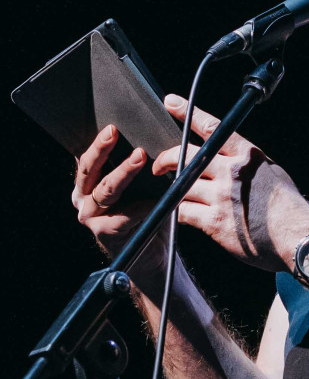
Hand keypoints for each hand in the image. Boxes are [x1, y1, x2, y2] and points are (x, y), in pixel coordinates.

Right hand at [72, 125, 166, 275]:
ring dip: (123, 172)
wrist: (149, 253)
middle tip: (113, 132)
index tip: (110, 125)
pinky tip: (156, 200)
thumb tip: (153, 136)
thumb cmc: (145, 212)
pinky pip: (124, 216)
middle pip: (89, 169)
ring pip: (106, 189)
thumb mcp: (139, 185)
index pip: (88, 156)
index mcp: (88, 182)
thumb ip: (136, 165)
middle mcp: (83, 198)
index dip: (96, 141)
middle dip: (102, 149)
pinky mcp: (104, 233)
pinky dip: (142, 206)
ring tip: (140, 157)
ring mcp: (91, 216)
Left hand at [155, 94, 308, 272]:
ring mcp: (221, 196)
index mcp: (247, 155)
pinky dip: (178, 211)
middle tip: (161, 166)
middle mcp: (232, 171)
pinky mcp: (214, 221)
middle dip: (167, 158)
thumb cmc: (288, 205)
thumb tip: (233, 159)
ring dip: (174, 189)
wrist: (296, 234)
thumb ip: (248, 162)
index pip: (212, 127)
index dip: (188, 112)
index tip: (172, 102)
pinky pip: (183, 211)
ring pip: (182, 185)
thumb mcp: (271, 170)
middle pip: (187, 156)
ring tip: (174, 193)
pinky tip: (181, 213)